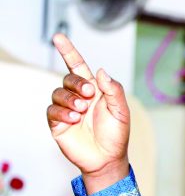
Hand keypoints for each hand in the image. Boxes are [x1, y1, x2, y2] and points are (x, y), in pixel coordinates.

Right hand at [46, 34, 129, 193]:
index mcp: (94, 90)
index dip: (68, 52)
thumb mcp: (121, 111)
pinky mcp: (57, 123)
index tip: (58, 37)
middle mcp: (78, 97)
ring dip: (70, 99)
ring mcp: (66, 110)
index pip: (78, 67)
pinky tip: (73, 119)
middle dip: (77, 84)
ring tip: (81, 111)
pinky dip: (62, 112)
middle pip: (68, 79)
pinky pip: (52, 110)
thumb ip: (113, 90)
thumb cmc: (116, 135)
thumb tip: (101, 71)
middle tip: (89, 95)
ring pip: (58, 93)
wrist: (107, 158)